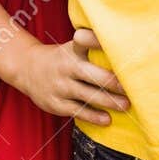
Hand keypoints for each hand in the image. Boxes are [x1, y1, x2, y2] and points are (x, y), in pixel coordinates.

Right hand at [1, 27, 130, 123]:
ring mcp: (59, 86)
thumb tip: (127, 48)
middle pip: (89, 73)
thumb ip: (93, 49)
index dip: (95, 40)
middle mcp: (65, 66)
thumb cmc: (62, 59)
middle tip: (130, 87)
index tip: (112, 41)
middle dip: (111, 81)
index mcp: (72, 50)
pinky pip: (77, 111)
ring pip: (86, 95)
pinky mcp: (55, 103)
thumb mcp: (73, 48)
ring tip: (125, 105)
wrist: (27, 69)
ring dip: (108, 101)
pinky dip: (93, 116)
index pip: (83, 42)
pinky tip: (107, 119)